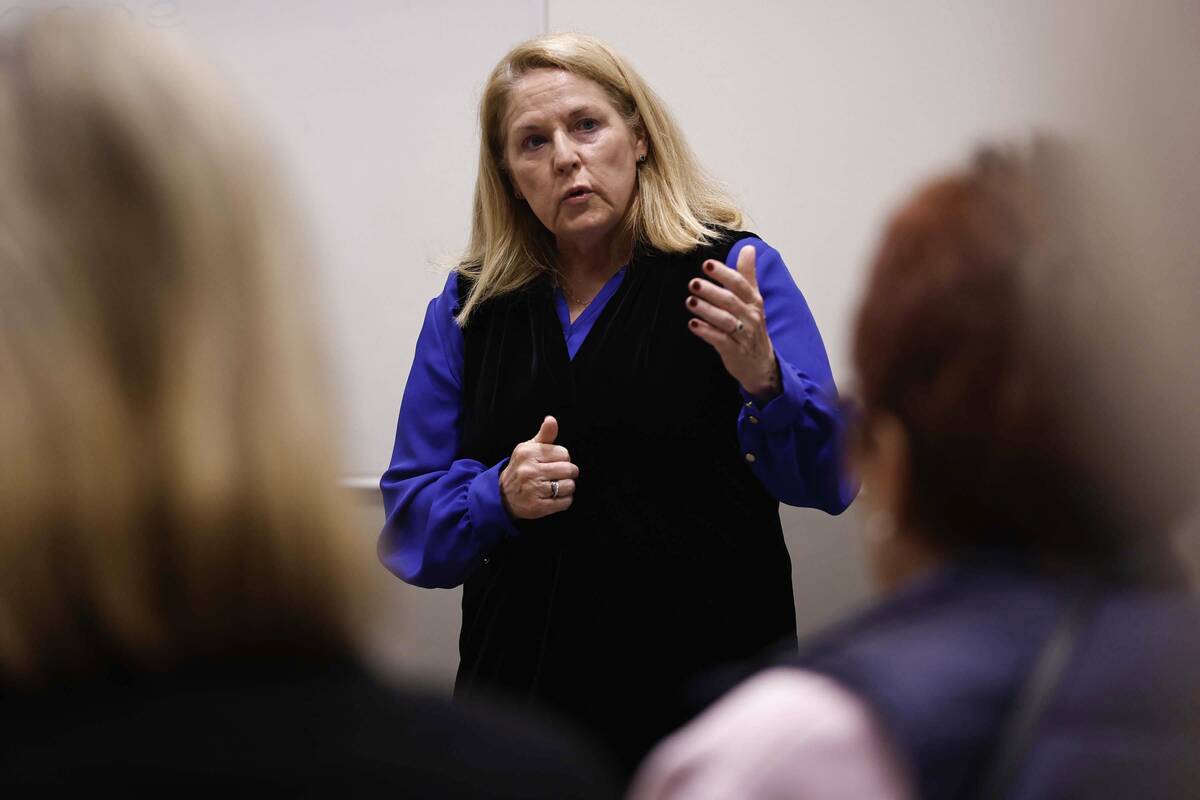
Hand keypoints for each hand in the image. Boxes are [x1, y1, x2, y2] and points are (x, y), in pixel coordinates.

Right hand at [500, 416, 578, 519]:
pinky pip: (565, 502)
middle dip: (568, 473)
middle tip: (558, 475)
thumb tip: (552, 420)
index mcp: (528, 453)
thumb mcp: (528, 448)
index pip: (564, 453)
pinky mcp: (538, 507)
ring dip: (567, 487)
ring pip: (569, 486)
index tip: (554, 462)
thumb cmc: (521, 468)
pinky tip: (554, 497)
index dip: (562, 458)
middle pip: (569, 470)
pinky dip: (564, 500)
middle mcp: (530, 471)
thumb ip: (544, 435)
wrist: (503, 495)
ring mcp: (533, 490)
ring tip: (556, 486)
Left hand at [686, 245, 780, 400]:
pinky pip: (720, 340)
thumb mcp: (754, 300)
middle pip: (731, 301)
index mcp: (754, 301)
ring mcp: (743, 335)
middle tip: (693, 283)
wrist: (761, 363)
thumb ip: (748, 275)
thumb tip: (748, 248)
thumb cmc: (753, 326)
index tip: (707, 265)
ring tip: (690, 301)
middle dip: (712, 291)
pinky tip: (692, 324)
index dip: (724, 274)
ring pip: (725, 320)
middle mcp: (750, 317)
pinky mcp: (734, 351)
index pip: (740, 284)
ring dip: (707, 310)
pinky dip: (706, 332)